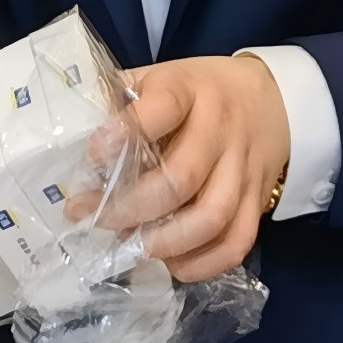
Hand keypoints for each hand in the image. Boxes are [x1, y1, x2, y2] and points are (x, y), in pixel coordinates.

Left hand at [95, 55, 290, 282]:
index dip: (125, 133)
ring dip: (163, 242)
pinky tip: (169, 262)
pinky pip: (235, 244)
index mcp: (190, 91)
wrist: (270, 102)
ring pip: (210, 218)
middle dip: (129, 208)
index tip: (93, 154)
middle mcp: (221, 130)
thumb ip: (119, 101)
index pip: (163, 107)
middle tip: (91, 218)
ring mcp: (243, 170)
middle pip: (181, 179)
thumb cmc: (196, 94)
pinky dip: (200, 263)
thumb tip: (71, 138)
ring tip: (129, 246)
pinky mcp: (257, 203)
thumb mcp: (158, 79)